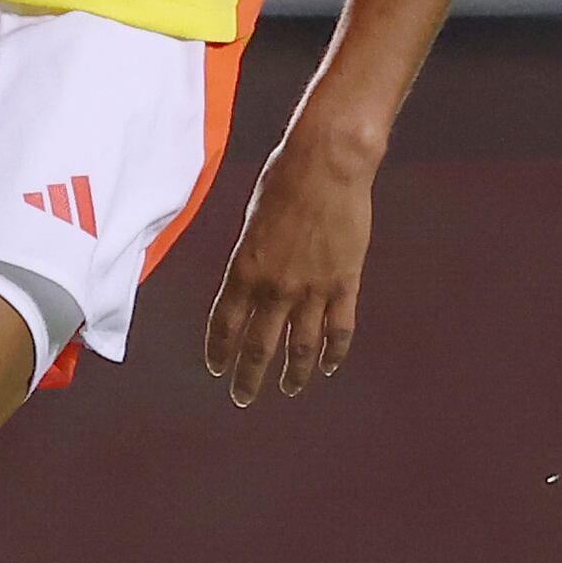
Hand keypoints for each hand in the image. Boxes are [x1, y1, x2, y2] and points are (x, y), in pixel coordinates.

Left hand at [199, 126, 374, 405]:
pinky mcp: (345, 284)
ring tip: (288, 389)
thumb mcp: (253, 221)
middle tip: (242, 397)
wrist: (327, 165)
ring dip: (292, 374)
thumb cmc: (284, 180)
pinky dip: (334, 354)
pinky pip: (339, 330)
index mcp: (244, 268)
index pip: (224, 324)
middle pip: (258, 346)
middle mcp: (274, 287)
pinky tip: (329, 367)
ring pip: (300, 348)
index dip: (219, 351)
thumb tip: (251, 281)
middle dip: (248, 377)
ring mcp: (312, 289)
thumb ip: (251, 258)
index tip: (216, 369)